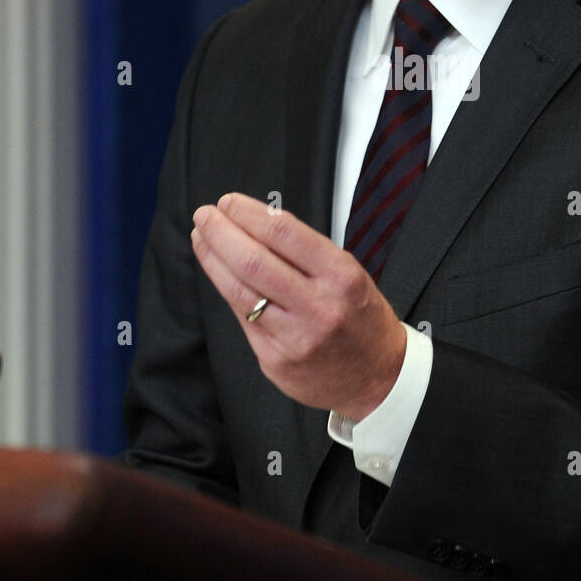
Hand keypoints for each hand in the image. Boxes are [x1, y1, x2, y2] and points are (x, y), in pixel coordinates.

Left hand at [190, 193, 406, 419]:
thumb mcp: (350, 275)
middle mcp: (319, 306)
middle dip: (220, 232)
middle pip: (253, 260)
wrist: (378, 377)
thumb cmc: (361, 318)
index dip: (247, 213)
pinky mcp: (276, 360)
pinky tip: (219, 274)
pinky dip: (227, 289)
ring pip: (239, 291)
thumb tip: (254, 223)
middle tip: (205, 216)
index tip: (229, 203)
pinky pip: (242, 318)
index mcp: (341, 275)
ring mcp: (295, 337)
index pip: (283, 232)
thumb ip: (305, 254)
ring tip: (202, 239)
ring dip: (213, 259)